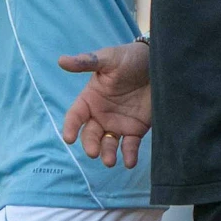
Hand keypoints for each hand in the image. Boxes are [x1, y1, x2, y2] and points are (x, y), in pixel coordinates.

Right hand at [57, 40, 151, 167]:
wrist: (158, 63)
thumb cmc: (129, 58)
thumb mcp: (108, 59)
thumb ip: (86, 62)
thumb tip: (62, 60)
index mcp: (90, 99)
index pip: (75, 116)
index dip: (71, 127)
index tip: (69, 138)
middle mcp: (101, 115)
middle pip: (90, 135)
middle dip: (90, 145)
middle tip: (93, 152)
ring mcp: (118, 124)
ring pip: (108, 144)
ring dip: (107, 154)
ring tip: (110, 161)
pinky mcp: (136, 130)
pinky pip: (130, 146)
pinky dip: (129, 155)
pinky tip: (130, 162)